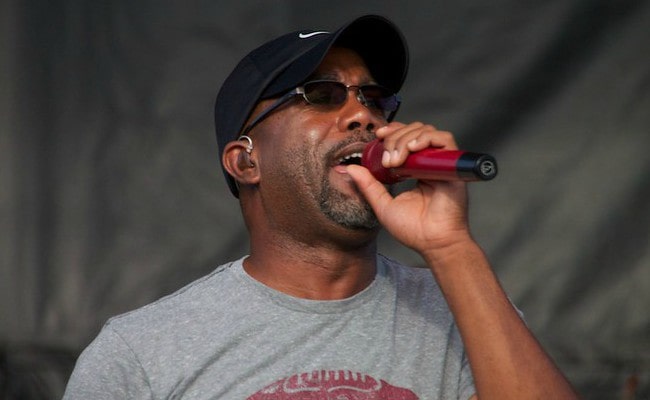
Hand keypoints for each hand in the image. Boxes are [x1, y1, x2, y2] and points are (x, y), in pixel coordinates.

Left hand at [347, 122, 472, 255]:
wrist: (432, 242)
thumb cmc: (412, 229)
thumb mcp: (382, 204)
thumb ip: (368, 185)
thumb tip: (350, 168)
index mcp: (414, 169)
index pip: (405, 137)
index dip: (393, 131)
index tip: (378, 135)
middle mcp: (428, 163)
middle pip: (414, 130)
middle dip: (396, 137)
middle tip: (387, 158)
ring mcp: (441, 164)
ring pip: (427, 131)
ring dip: (406, 138)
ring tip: (396, 159)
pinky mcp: (453, 166)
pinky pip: (445, 139)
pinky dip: (427, 138)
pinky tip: (413, 149)